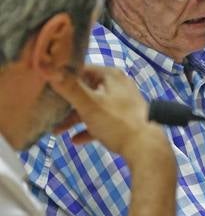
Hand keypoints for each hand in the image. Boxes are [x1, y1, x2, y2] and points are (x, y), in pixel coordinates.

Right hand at [49, 65, 168, 163]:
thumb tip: (50, 70)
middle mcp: (117, 85)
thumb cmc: (116, 121)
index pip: (82, 70)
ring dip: (75, 118)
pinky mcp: (123, 119)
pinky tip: (75, 140)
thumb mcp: (89, 104)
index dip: (65, 78)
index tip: (48, 88)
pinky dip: (88, 128)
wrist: (144, 145)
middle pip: (86, 90)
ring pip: (93, 107)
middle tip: (50, 113)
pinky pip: (101, 121)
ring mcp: (121, 102)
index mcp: (110, 76)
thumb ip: (70, 88)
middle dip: (67, 104)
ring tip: (57, 131)